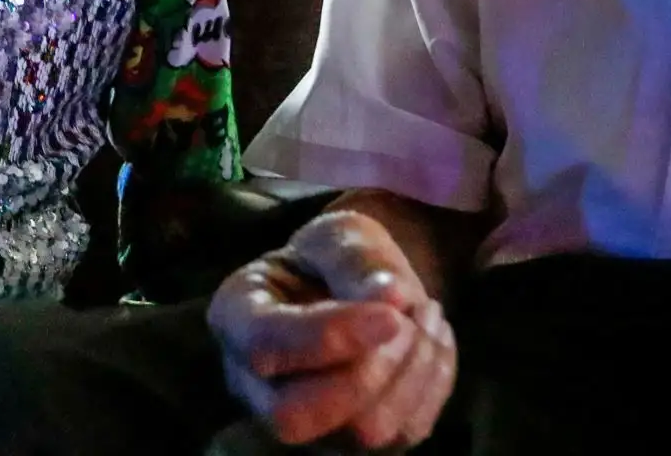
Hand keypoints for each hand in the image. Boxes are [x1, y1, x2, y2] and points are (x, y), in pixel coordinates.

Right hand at [207, 210, 456, 448]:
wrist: (364, 287)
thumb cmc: (337, 258)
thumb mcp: (340, 235)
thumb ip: (356, 260)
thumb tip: (391, 298)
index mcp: (236, 317)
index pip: (264, 346)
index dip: (328, 336)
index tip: (391, 314)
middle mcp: (255, 387)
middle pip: (295, 417)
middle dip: (366, 372)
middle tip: (406, 315)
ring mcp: (305, 425)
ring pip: (362, 432)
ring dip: (413, 369)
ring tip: (426, 311)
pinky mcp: (356, 442)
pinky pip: (406, 432)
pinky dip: (433, 380)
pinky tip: (431, 338)